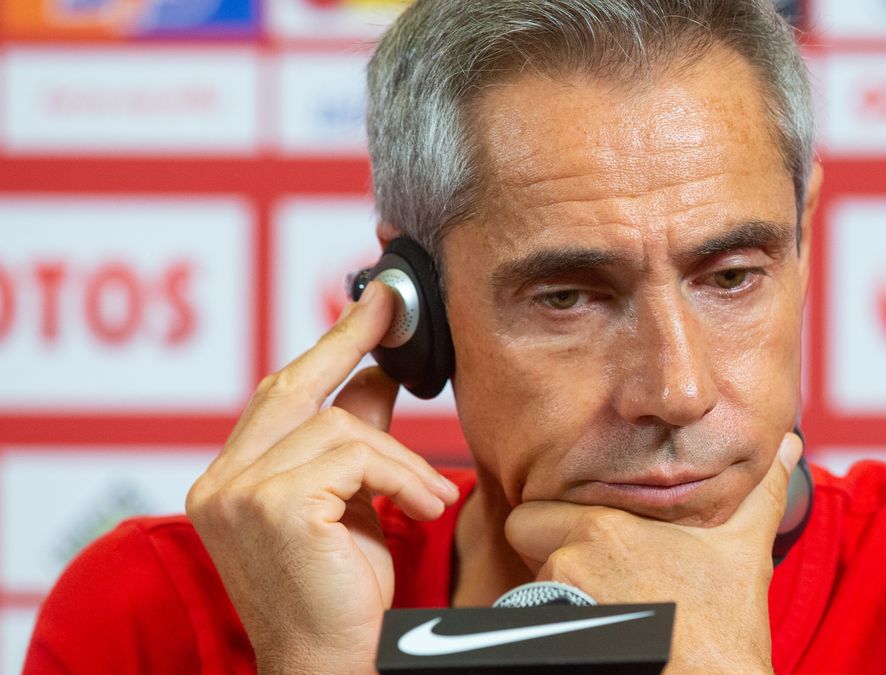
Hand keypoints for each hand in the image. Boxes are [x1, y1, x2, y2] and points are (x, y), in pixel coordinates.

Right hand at [186, 282, 459, 673]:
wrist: (331, 664)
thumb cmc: (340, 595)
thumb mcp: (350, 505)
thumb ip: (353, 442)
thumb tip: (380, 376)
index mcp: (228, 482)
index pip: (278, 395)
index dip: (327, 346)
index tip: (371, 306)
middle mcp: (221, 482)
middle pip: (294, 388)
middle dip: (350, 342)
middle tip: (396, 311)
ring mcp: (240, 492)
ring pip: (343, 427)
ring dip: (403, 460)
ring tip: (430, 499)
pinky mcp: (276, 504)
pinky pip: (359, 457)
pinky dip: (403, 477)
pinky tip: (423, 510)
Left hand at [505, 433, 803, 674]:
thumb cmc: (725, 627)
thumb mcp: (743, 550)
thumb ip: (759, 491)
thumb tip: (789, 447)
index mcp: (605, 528)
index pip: (531, 513)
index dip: (552, 524)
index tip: (582, 538)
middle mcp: (573, 562)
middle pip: (526, 547)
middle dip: (550, 557)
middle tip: (597, 574)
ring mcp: (561, 607)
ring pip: (535, 587)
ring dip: (563, 595)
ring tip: (616, 607)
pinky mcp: (562, 642)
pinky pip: (542, 625)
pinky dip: (567, 625)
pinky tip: (607, 631)